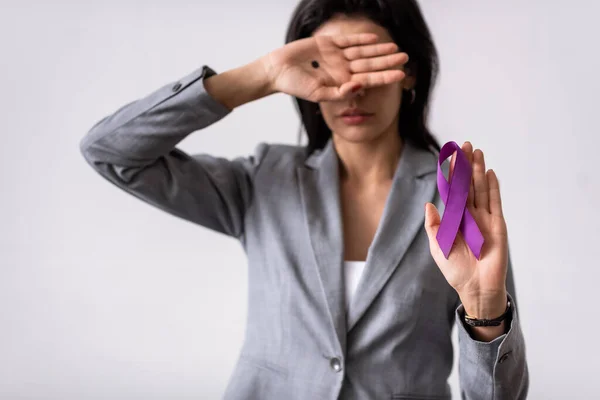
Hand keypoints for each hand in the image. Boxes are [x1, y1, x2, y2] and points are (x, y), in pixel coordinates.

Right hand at [261, 33, 407, 101]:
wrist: (277, 70)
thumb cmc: (295, 86)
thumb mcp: (319, 94)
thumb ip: (340, 93)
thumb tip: (361, 86)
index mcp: (341, 83)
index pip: (368, 80)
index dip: (385, 77)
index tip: (402, 75)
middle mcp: (341, 70)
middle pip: (369, 64)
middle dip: (387, 61)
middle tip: (405, 58)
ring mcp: (335, 56)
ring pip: (362, 52)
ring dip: (378, 49)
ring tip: (395, 47)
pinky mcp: (327, 44)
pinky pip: (348, 41)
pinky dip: (360, 39)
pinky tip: (374, 37)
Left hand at [424, 142, 508, 318]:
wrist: (476, 287)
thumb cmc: (455, 270)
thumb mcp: (438, 247)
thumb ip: (434, 226)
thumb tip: (428, 204)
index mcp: (453, 219)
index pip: (450, 191)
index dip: (450, 174)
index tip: (448, 156)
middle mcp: (468, 215)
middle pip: (466, 185)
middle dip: (465, 165)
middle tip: (464, 145)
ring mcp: (483, 218)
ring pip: (480, 189)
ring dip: (479, 170)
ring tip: (476, 152)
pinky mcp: (497, 224)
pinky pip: (494, 202)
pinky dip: (493, 187)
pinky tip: (490, 173)